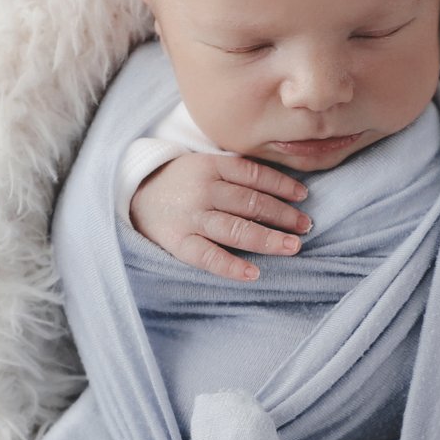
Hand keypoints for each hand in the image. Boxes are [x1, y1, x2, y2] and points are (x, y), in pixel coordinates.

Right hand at [127, 152, 312, 280]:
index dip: (282, 185)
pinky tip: (254, 273)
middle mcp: (203, 190)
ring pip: (236, 229)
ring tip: (293, 247)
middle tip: (306, 226)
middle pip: (250, 202)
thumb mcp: (204, 165)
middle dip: (282, 215)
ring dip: (268, 239)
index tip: (303, 197)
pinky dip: (232, 266)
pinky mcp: (179, 242)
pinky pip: (209, 256)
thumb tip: (283, 190)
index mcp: (210, 166)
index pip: (254, 175)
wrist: (133, 196)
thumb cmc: (180, 183)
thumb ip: (235, 174)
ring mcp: (191, 217)